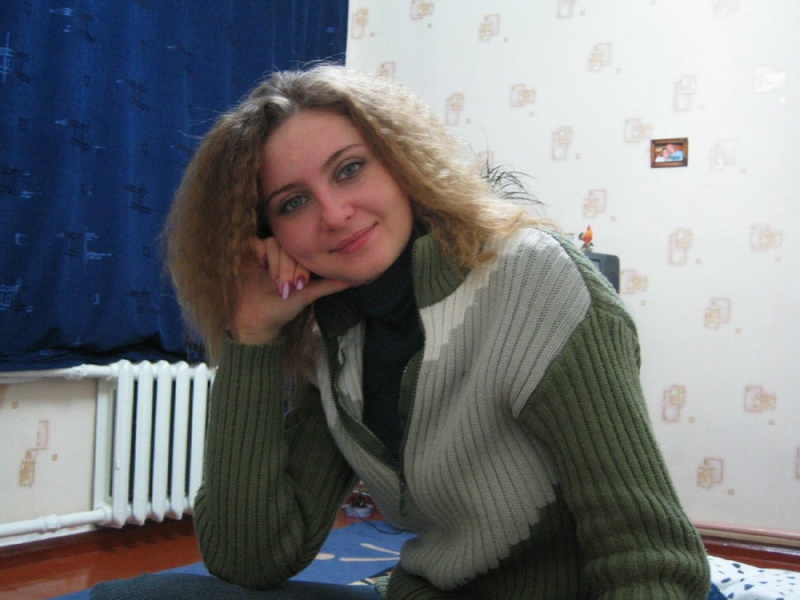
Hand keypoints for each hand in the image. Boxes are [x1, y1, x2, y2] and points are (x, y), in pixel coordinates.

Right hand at [229, 237, 351, 344]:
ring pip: (274, 244)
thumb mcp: (310, 294)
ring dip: (276, 265)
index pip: (303, 251)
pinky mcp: (250, 253)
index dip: (302, 266)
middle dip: (289, 268)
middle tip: (287, 288)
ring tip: (277, 284)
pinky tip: (262, 265)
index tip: (301, 285)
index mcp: (298, 259)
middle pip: (289, 247)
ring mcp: (266, 252)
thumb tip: (359, 279)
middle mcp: (283, 253)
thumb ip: (331, 284)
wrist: (257, 319)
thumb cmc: (284, 307)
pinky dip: (260, 252)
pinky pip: (256, 243)